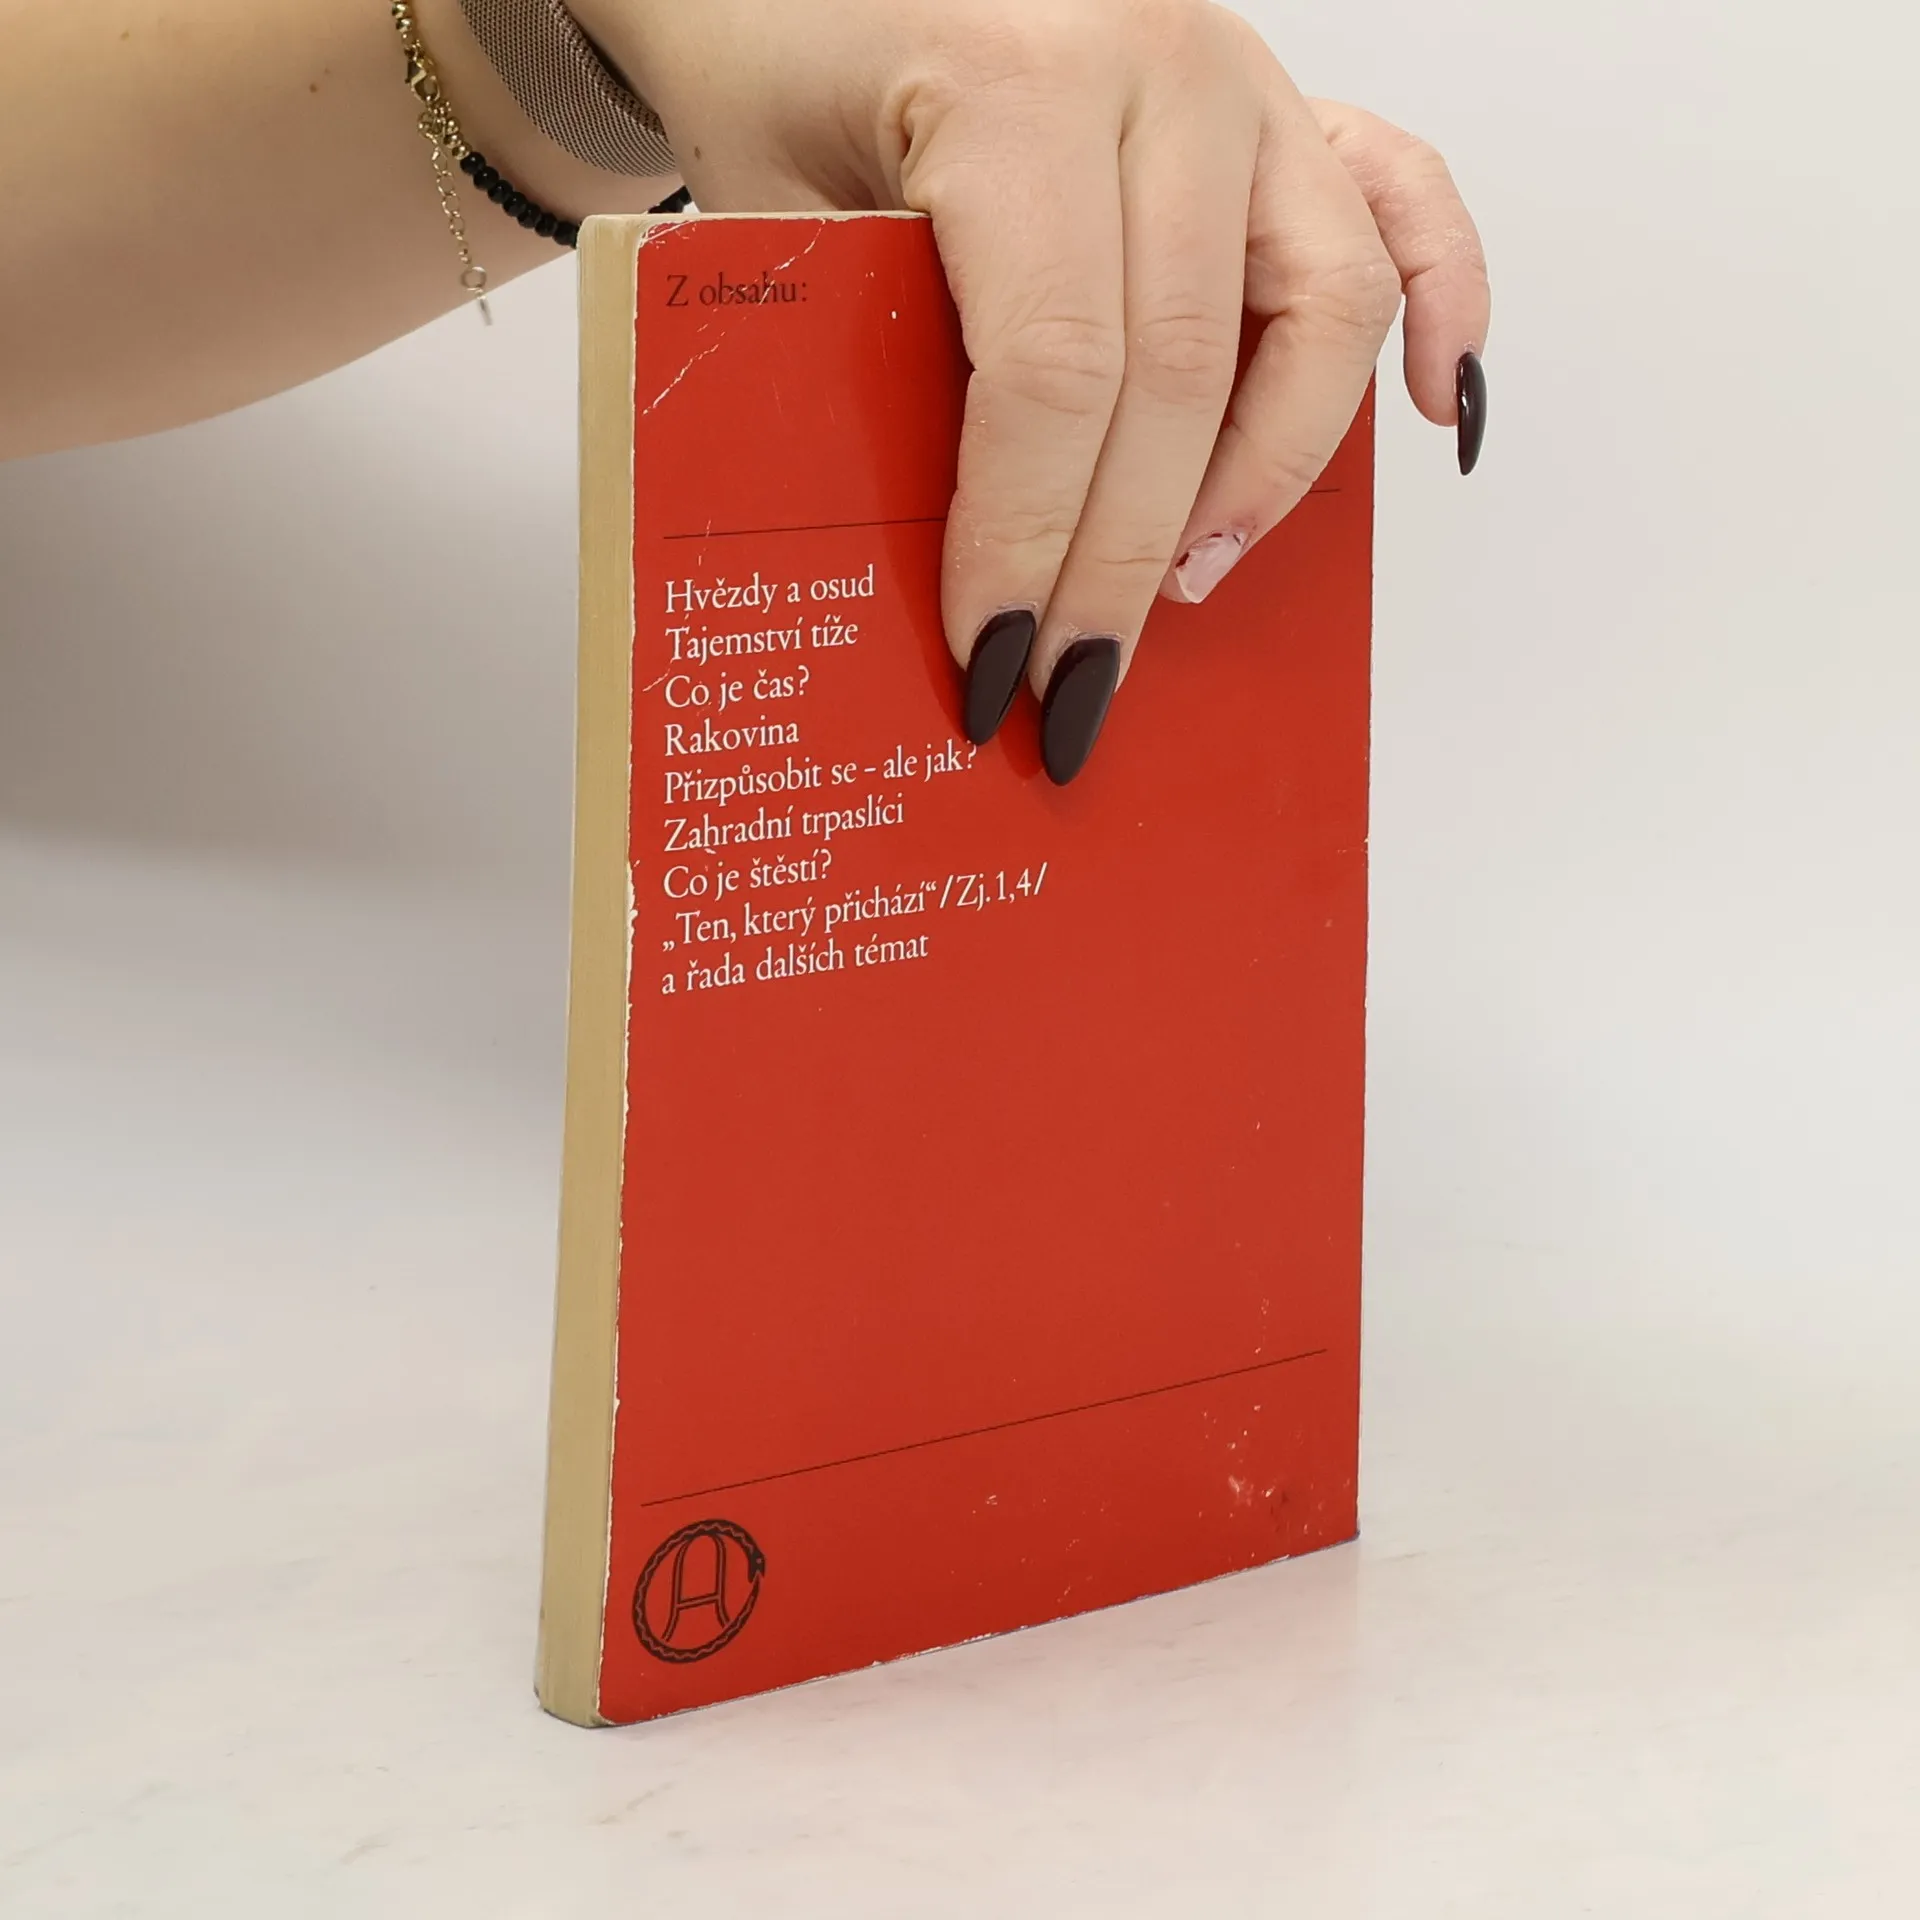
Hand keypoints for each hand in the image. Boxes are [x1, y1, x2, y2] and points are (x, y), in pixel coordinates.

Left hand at [572, 0, 1490, 779]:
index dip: (1030, 541)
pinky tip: (1430, 414)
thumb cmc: (782, 70)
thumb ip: (868, 372)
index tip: (993, 660)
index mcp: (1018, 85)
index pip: (1056, 371)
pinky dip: (1440, 306)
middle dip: (1125, 562)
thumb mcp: (774, 222)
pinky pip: (1404, 199)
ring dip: (1264, 477)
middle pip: (1185, 374)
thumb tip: (957, 574)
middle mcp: (1160, 67)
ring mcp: (1242, 78)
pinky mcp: (1284, 98)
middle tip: (1074, 681)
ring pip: (1321, 310)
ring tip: (1187, 581)